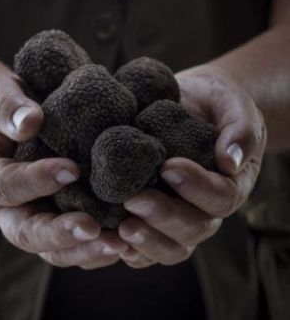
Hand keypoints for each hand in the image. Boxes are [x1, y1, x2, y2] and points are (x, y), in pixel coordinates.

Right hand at [0, 74, 127, 268]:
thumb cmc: (9, 107)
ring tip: (119, 245)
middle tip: (93, 228)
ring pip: (53, 250)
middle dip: (59, 234)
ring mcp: (35, 217)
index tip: (71, 170)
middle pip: (26, 233)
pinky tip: (128, 241)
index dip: (35, 181)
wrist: (21, 122)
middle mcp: (7, 208)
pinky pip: (76, 244)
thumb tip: (29, 123)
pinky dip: (99, 247)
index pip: (5, 186)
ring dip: (85, 250)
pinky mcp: (59, 219)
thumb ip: (6, 107)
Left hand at [118, 68, 266, 267]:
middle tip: (134, 200)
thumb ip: (240, 129)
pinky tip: (111, 238)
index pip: (221, 197)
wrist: (190, 103)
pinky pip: (146, 243)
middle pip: (194, 228)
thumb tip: (230, 161)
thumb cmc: (214, 104)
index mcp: (229, 183)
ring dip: (147, 240)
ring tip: (122, 227)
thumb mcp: (234, 105)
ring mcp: (178, 213)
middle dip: (165, 217)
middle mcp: (204, 206)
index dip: (197, 187)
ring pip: (171, 246)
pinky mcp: (153, 214)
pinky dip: (131, 247)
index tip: (168, 167)